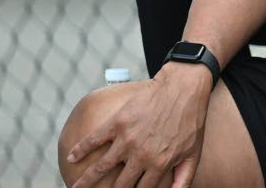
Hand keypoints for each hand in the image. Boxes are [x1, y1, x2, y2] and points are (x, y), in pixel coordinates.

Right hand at [65, 66, 212, 187]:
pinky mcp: (118, 122)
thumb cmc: (192, 120)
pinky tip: (71, 157)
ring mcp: (127, 138)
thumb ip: (183, 178)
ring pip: (101, 167)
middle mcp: (141, 155)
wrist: (184, 87)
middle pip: (119, 184)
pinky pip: (94, 138)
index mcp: (159, 164)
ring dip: (86, 180)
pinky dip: (80, 148)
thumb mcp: (193, 152)